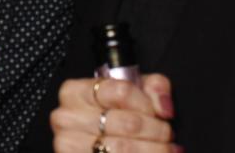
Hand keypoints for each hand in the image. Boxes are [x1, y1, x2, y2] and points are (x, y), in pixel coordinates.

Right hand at [50, 74, 178, 151]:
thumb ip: (153, 88)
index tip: (159, 113)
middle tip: (167, 135)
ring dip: (153, 151)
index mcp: (76, 91)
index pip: (121, 91)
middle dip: (157, 132)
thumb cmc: (109, 116)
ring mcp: (68, 144)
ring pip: (123, 149)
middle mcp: (67, 117)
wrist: (92, 143)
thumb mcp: (130, 93)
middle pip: (128, 124)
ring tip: (165, 150)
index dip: (147, 105)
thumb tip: (164, 107)